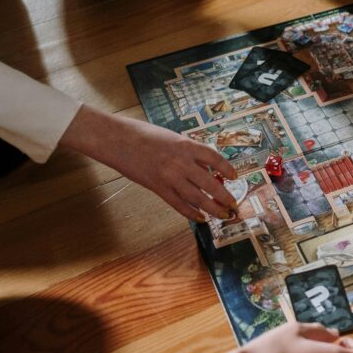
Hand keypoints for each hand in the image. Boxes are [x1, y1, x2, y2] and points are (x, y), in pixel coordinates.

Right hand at [59, 106, 237, 221]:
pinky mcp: (158, 189)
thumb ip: (190, 153)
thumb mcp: (173, 138)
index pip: (215, 159)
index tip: (235, 177)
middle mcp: (181, 162)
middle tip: (234, 205)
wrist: (117, 140)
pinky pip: (179, 205)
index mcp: (186, 145)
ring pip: (197, 198)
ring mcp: (169, 178)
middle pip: (210, 184)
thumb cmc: (145, 135)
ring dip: (213, 209)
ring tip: (224, 215)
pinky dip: (192, 213)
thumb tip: (207, 170)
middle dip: (225, 197)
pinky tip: (201, 218)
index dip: (227, 169)